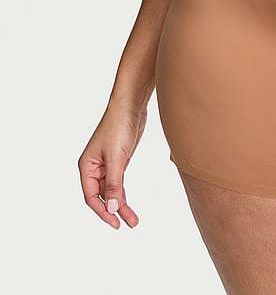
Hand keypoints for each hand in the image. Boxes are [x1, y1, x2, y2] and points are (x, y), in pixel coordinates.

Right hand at [77, 101, 146, 228]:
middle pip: (101, 197)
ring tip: (133, 221)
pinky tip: (128, 206)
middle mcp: (93, 168)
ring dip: (121, 205)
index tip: (114, 222)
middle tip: (125, 225)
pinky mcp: (118, 162)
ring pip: (112, 192)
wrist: (131, 106)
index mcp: (86, 167)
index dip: (102, 211)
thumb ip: (115, 184)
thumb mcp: (117, 158)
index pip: (91, 196)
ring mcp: (106, 166)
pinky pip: (119, 184)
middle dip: (113, 211)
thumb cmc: (119, 127)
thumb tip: (113, 209)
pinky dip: (124, 195)